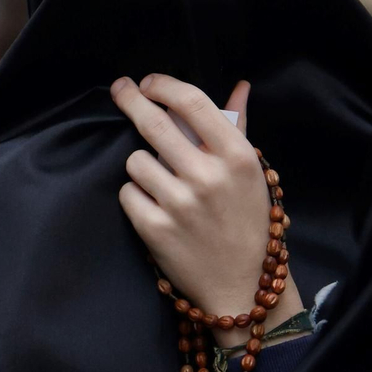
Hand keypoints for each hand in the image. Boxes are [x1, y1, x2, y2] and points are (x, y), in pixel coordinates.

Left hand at [113, 74, 302, 347]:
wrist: (244, 288)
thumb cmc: (248, 223)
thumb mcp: (251, 174)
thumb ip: (238, 127)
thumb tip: (238, 87)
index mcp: (236, 157)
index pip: (192, 101)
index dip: (163, 85)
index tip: (148, 83)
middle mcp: (208, 176)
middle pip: (153, 122)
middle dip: (130, 99)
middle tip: (120, 89)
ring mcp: (180, 204)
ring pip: (135, 160)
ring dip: (143, 166)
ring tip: (162, 182)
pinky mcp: (156, 229)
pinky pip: (127, 192)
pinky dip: (137, 197)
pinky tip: (156, 208)